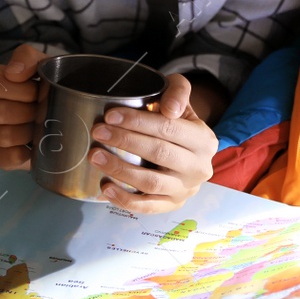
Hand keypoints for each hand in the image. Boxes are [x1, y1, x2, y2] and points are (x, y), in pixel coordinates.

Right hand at [0, 43, 47, 170]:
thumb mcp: (42, 64)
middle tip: (43, 112)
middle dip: (29, 113)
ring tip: (39, 128)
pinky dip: (23, 154)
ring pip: (2, 136)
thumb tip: (13, 72)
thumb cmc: (45, 86)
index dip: (21, 91)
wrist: (57, 112)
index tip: (38, 92)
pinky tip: (32, 147)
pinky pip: (3, 158)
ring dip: (28, 133)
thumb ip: (27, 58)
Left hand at [88, 73, 217, 213]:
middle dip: (125, 142)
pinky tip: (106, 187)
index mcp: (204, 140)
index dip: (138, 122)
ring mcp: (186, 190)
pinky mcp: (172, 205)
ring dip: (120, 169)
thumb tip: (170, 109)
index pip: (169, 128)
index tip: (110, 116)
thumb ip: (178, 91)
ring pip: (151, 182)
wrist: (186, 148)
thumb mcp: (180, 97)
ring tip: (96, 156)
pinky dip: (125, 200)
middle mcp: (199, 167)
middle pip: (159, 154)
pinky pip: (148, 207)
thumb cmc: (176, 119)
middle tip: (98, 132)